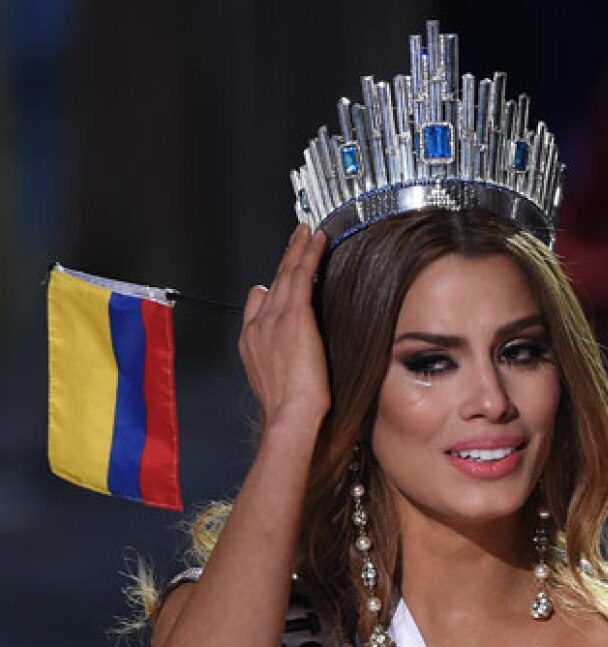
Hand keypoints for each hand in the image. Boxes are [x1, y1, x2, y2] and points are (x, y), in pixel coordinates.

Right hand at [239, 225, 330, 429]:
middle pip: (272, 283)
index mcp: (251, 341)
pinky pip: (301, 274)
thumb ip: (275, 359)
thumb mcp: (274, 382)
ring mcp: (274, 318)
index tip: (277, 276)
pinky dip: (308, 253)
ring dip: (296, 249)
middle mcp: (258, 325)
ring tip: (306, 232)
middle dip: (285, 259)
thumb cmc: (289, 409)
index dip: (269, 286)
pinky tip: (317, 240)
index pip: (257, 303)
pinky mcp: (295, 316)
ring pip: (285, 273)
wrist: (290, 414)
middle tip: (295, 238)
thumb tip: (284, 349)